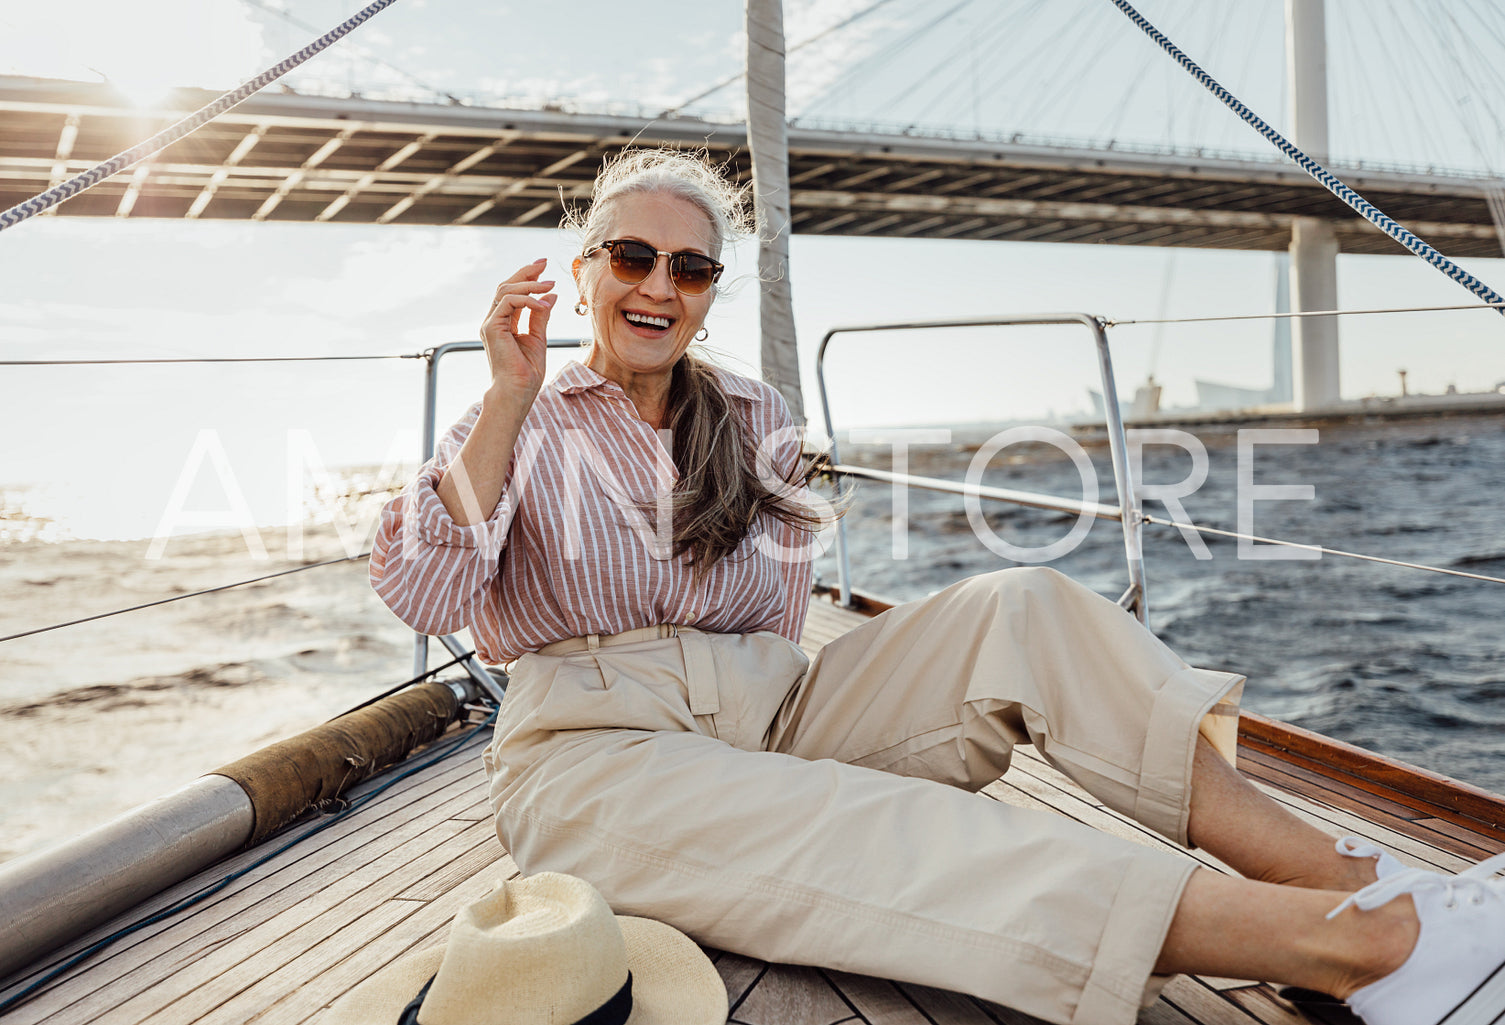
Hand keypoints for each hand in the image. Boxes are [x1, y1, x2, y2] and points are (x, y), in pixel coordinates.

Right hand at [480, 258, 556, 404]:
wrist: (517, 392)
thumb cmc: (526, 373)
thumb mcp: (538, 338)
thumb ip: (541, 316)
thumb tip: (551, 295)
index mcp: (503, 324)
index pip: (512, 293)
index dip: (527, 278)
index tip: (544, 268)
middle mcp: (493, 321)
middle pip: (506, 286)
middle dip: (526, 273)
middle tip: (544, 263)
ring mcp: (490, 324)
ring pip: (506, 291)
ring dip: (529, 284)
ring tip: (550, 284)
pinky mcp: (491, 327)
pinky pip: (508, 302)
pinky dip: (527, 300)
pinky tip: (543, 304)